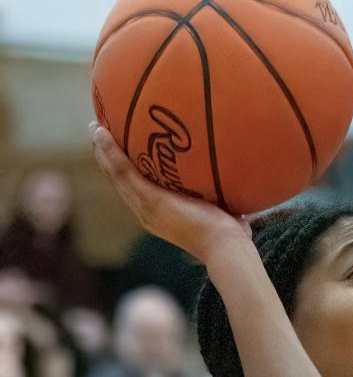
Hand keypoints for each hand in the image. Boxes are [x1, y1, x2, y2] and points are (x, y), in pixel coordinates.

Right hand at [90, 123, 250, 264]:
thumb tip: (233, 180)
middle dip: (108, 158)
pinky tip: (103, 134)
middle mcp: (146, 213)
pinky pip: (124, 171)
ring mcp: (145, 207)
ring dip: (104, 151)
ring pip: (117, 175)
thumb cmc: (230, 236)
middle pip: (120, 182)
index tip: (117, 152)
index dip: (123, 171)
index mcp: (159, 215)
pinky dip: (111, 152)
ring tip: (96, 128)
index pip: (135, 190)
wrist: (226, 248)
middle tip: (99, 133)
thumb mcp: (219, 211)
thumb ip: (218, 197)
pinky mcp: (151, 200)